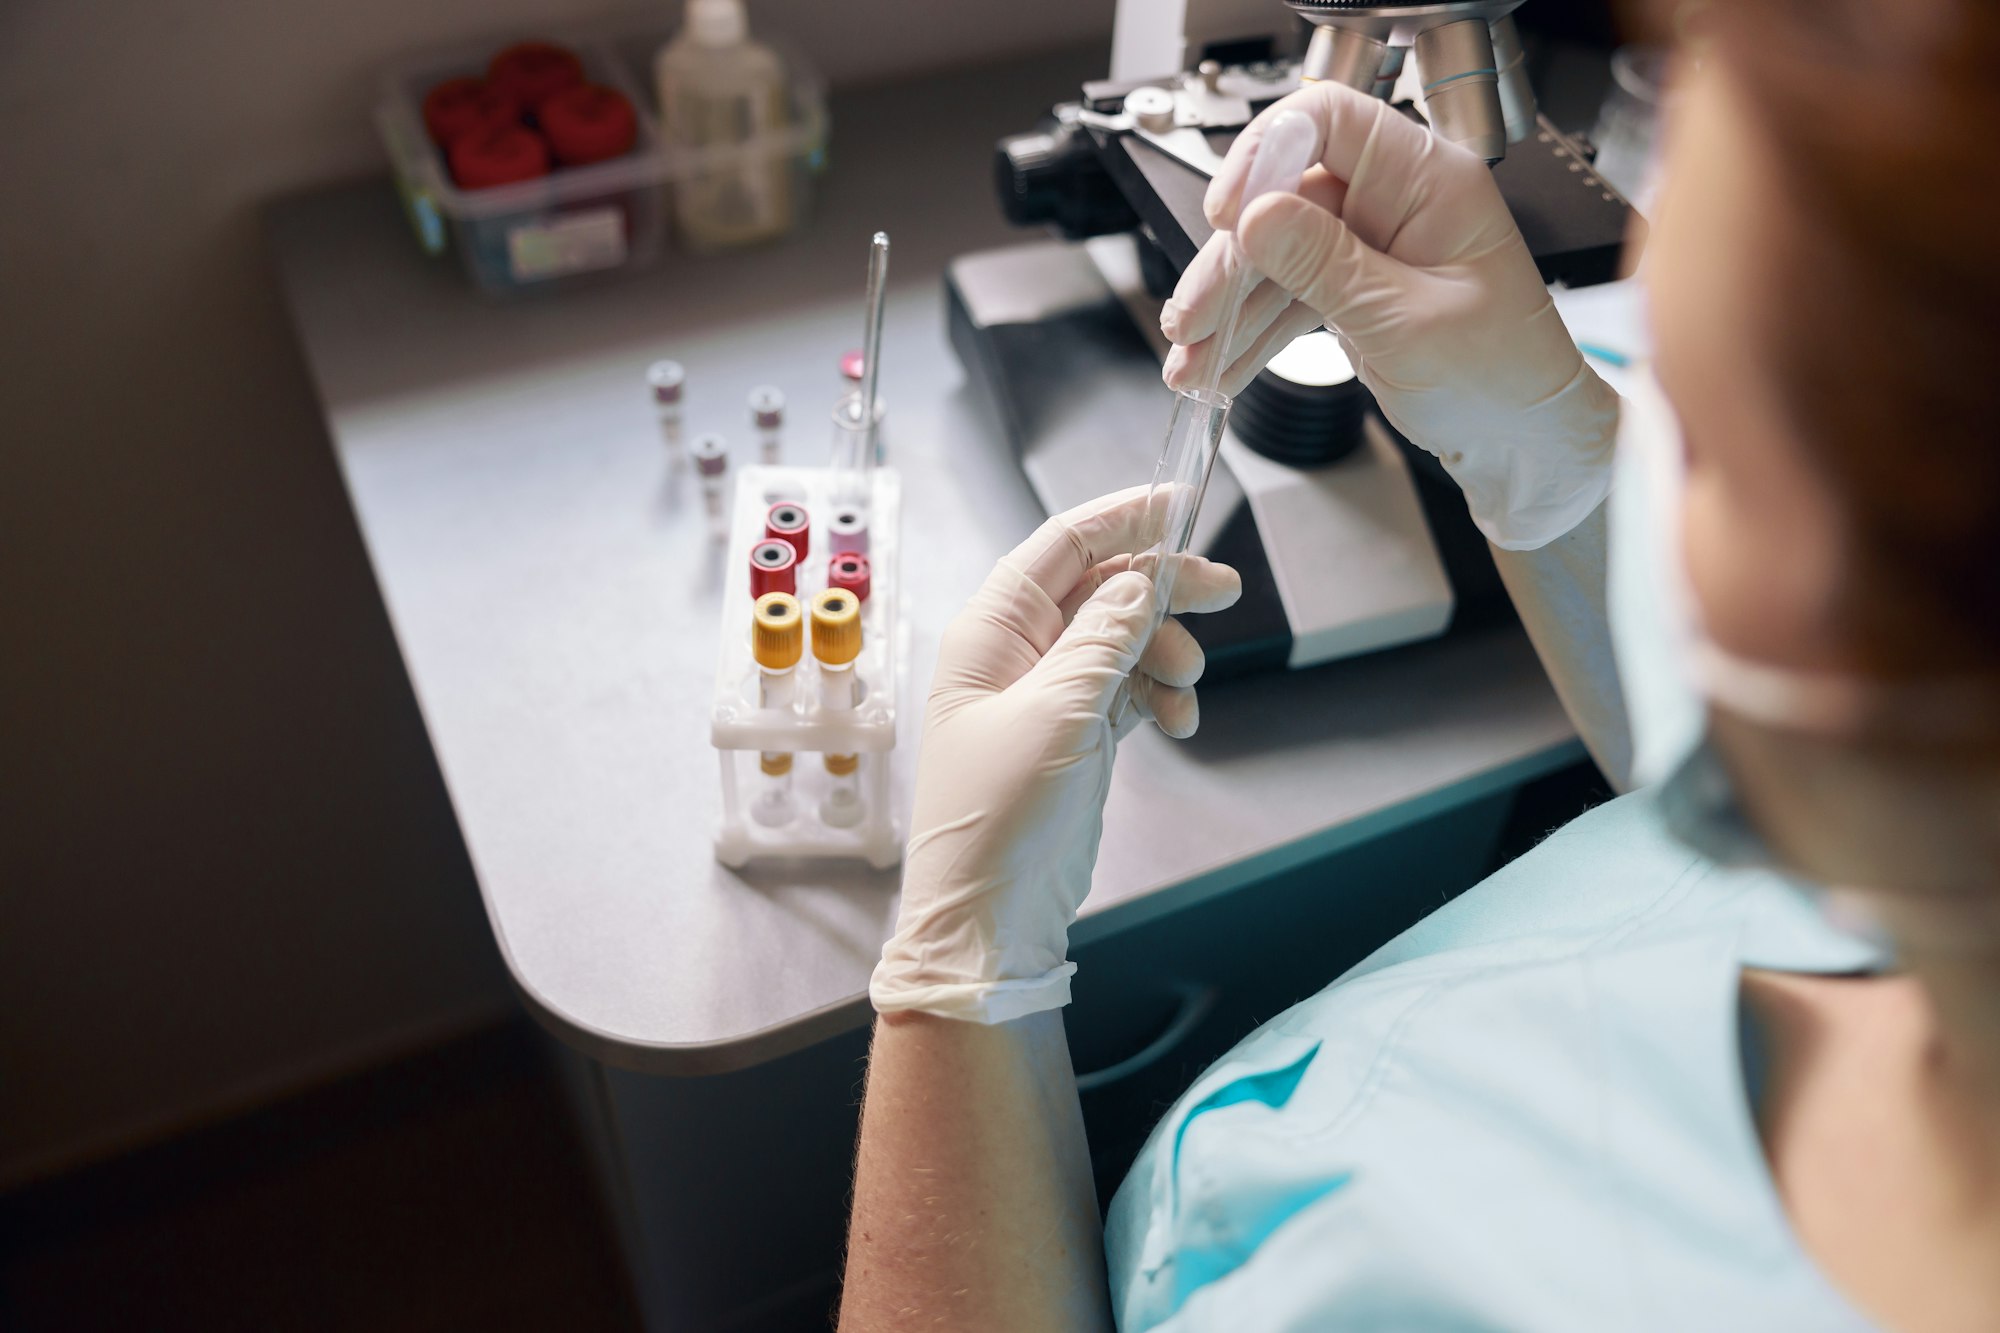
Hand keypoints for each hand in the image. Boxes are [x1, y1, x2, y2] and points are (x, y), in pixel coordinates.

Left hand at [870, 488, 1240, 1023]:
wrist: (990, 920)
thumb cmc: (1000, 818)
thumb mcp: (1057, 714)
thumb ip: (1103, 639)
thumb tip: (1137, 580)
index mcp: (991, 632)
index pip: (1060, 547)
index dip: (1121, 518)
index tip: (1182, 502)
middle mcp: (1015, 654)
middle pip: (1100, 589)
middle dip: (1161, 589)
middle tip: (1225, 593)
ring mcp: (1046, 695)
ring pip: (1122, 640)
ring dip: (1166, 653)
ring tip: (1187, 690)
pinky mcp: (1074, 736)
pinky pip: (1128, 689)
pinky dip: (1161, 697)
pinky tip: (1179, 722)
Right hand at [1161, 81, 1619, 550]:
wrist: (1526, 444)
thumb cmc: (1503, 380)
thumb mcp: (1405, 321)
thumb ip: (1323, 264)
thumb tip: (1255, 216)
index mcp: (1428, 180)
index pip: (1328, 120)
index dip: (1265, 156)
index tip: (1227, 215)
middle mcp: (1396, 201)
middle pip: (1283, 200)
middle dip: (1229, 263)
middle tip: (1193, 318)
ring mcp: (1371, 246)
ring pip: (1273, 255)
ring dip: (1226, 309)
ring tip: (1191, 360)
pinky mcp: (1354, 289)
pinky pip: (1285, 297)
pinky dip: (1248, 333)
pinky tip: (1216, 367)